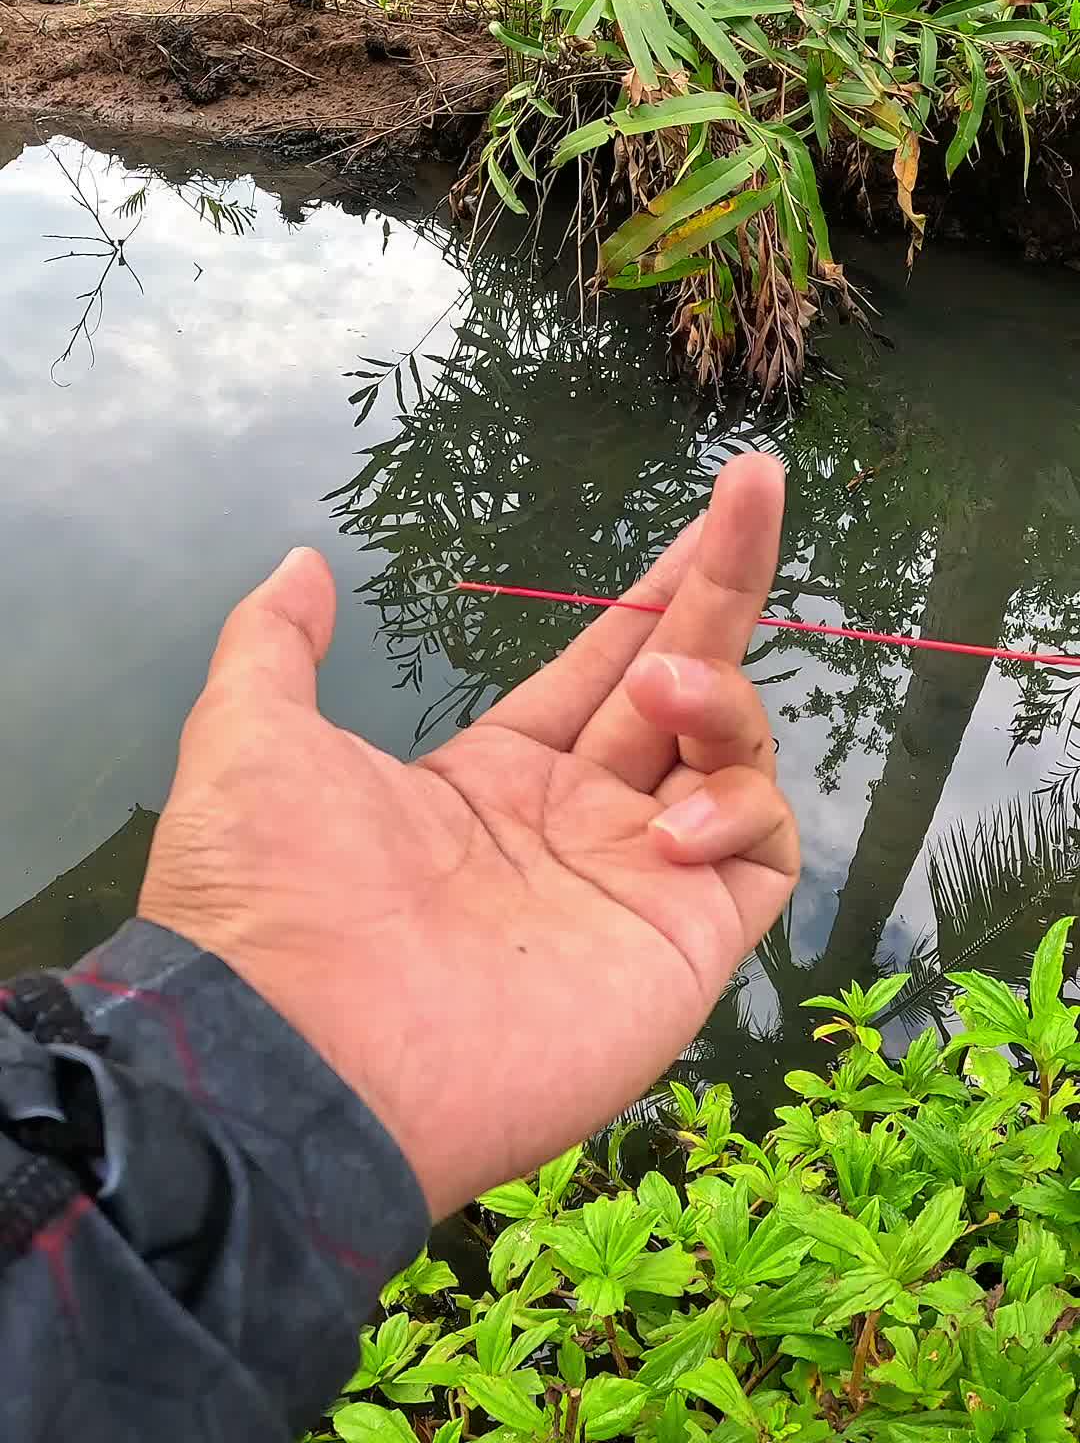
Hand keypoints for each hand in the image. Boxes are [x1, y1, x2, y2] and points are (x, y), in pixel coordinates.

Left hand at [139, 453, 796, 1220]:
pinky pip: (761, 852)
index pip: (602, 664)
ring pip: (735, 757)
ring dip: (717, 699)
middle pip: (683, 682)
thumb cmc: (271, 897)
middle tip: (758, 484)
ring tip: (662, 691)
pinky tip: (670, 820)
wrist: (296, 1058)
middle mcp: (578, 823)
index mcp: (495, 778)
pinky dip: (741, 808)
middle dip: (723, 584)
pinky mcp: (683, 946)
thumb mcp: (252, 734)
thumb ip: (276, 642)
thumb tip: (302, 562)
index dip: (653, 592)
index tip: (710, 511)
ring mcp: (636, 884)